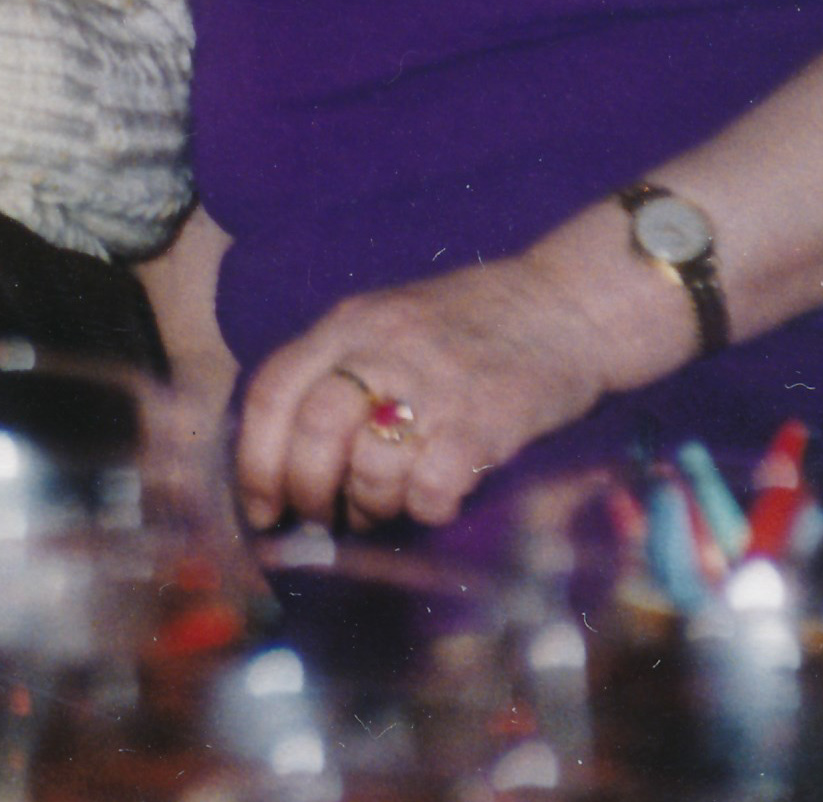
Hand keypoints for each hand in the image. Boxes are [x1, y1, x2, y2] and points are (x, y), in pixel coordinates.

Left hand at [231, 224, 668, 530]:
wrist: (568, 304)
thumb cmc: (473, 325)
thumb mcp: (390, 324)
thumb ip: (340, 371)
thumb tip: (290, 458)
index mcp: (349, 323)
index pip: (272, 390)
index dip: (254, 459)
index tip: (259, 506)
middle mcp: (384, 347)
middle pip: (312, 431)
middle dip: (305, 491)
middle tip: (320, 518)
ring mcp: (437, 381)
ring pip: (369, 466)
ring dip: (367, 505)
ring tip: (382, 508)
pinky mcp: (489, 417)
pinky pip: (432, 485)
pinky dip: (424, 509)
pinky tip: (434, 502)